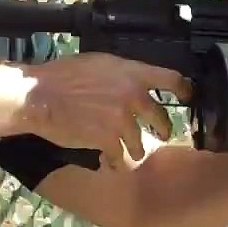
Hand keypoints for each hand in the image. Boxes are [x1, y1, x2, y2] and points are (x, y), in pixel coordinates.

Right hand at [21, 52, 193, 167]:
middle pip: (162, 118)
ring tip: (130, 153)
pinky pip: (120, 157)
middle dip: (163, 129)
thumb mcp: (98, 64)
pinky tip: (109, 162)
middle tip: (161, 134)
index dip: (184, 90)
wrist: (41, 96)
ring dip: (135, 150)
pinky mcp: (109, 141)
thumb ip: (121, 74)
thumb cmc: (62, 75)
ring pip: (140, 143)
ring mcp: (122, 120)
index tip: (187, 97)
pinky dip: (115, 161)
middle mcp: (133, 96)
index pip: (171, 80)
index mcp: (132, 73)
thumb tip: (133, 81)